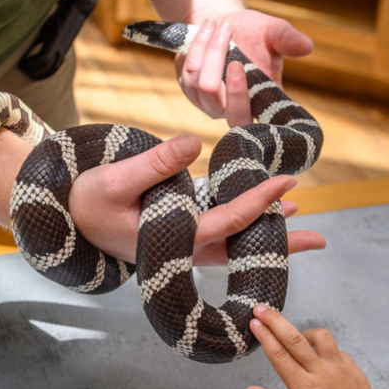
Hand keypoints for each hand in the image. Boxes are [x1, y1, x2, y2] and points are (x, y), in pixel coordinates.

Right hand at [68, 134, 325, 264]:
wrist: (70, 218)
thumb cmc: (87, 202)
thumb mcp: (115, 180)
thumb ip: (154, 164)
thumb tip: (194, 142)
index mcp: (172, 239)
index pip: (224, 224)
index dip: (257, 204)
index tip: (287, 184)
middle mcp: (184, 245)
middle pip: (239, 246)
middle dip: (277, 244)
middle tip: (319, 240)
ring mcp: (184, 238)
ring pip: (232, 238)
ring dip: (265, 231)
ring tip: (300, 219)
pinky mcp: (181, 225)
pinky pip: (219, 223)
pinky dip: (241, 215)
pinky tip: (262, 203)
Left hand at [176, 11, 313, 125]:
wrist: (222, 24)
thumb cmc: (253, 32)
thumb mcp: (274, 32)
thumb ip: (288, 40)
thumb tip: (308, 46)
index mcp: (261, 104)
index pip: (258, 123)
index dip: (248, 104)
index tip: (240, 66)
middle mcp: (236, 112)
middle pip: (231, 113)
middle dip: (230, 79)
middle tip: (230, 38)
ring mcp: (211, 106)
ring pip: (205, 88)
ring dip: (211, 50)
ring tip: (223, 24)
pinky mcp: (192, 94)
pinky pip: (190, 75)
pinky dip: (198, 47)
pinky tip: (208, 29)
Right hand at [245, 306, 381, 388]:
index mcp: (305, 387)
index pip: (279, 354)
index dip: (265, 336)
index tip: (254, 322)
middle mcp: (323, 372)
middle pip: (294, 338)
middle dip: (275, 321)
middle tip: (261, 308)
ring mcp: (342, 369)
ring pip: (321, 337)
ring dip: (304, 332)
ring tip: (293, 337)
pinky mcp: (355, 370)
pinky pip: (337, 350)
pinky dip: (324, 348)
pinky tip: (319, 358)